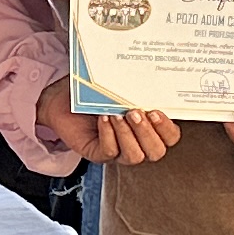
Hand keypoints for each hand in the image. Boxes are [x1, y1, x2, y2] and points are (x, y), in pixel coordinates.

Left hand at [54, 93, 178, 166]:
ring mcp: (118, 152)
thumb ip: (136, 89)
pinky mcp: (98, 154)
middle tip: (135, 112)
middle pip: (156, 152)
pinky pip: (109, 151)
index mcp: (149, 127)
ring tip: (118, 115)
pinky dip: (109, 134)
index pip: (170, 137)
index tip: (155, 111)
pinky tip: (104, 119)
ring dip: (128, 134)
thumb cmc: (96, 92)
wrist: (64, 100)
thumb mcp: (120, 88)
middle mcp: (137, 143)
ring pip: (134, 156)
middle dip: (148, 133)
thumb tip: (149, 78)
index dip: (167, 128)